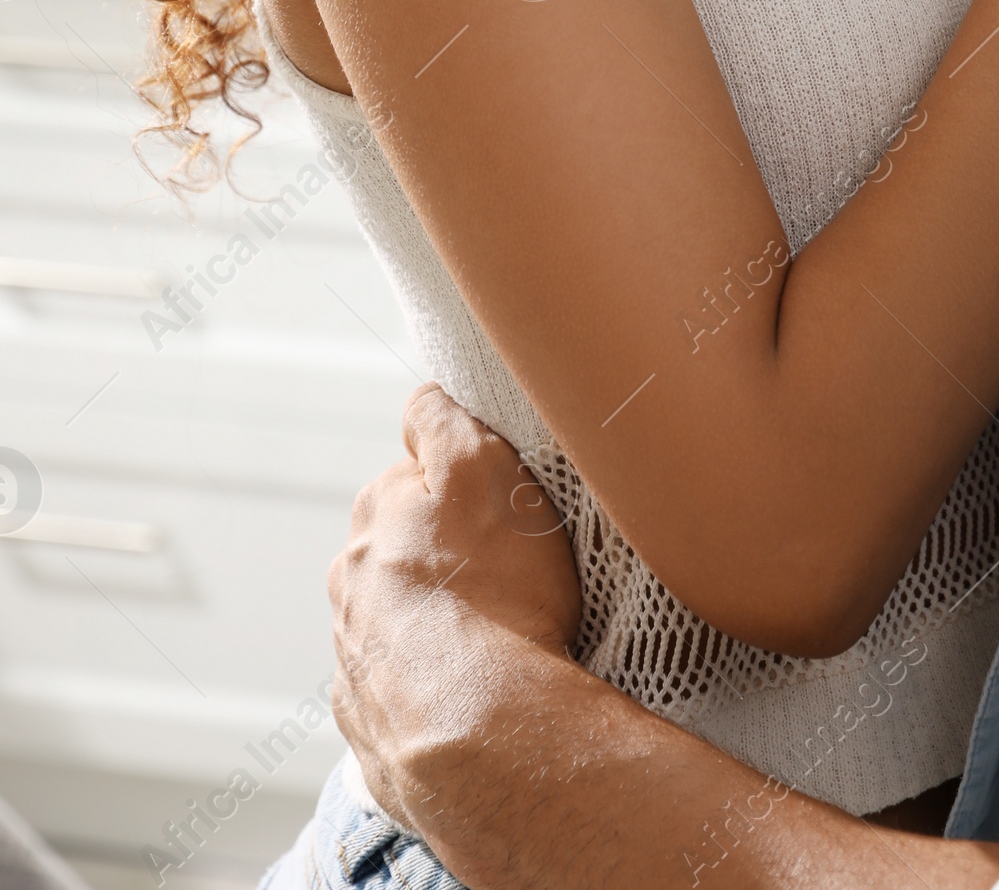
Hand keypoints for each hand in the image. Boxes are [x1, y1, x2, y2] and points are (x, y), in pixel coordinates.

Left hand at [329, 383, 581, 825]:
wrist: (486, 737)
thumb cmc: (496, 596)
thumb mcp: (481, 470)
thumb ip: (443, 420)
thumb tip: (421, 400)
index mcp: (373, 516)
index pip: (414, 476)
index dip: (464, 486)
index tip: (501, 509)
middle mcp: (349, 583)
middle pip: (402, 549)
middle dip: (445, 556)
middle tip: (510, 575)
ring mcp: (354, 658)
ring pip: (398, 619)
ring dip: (435, 621)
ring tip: (499, 640)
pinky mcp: (369, 724)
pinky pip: (402, 687)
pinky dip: (431, 684)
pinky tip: (472, 692)